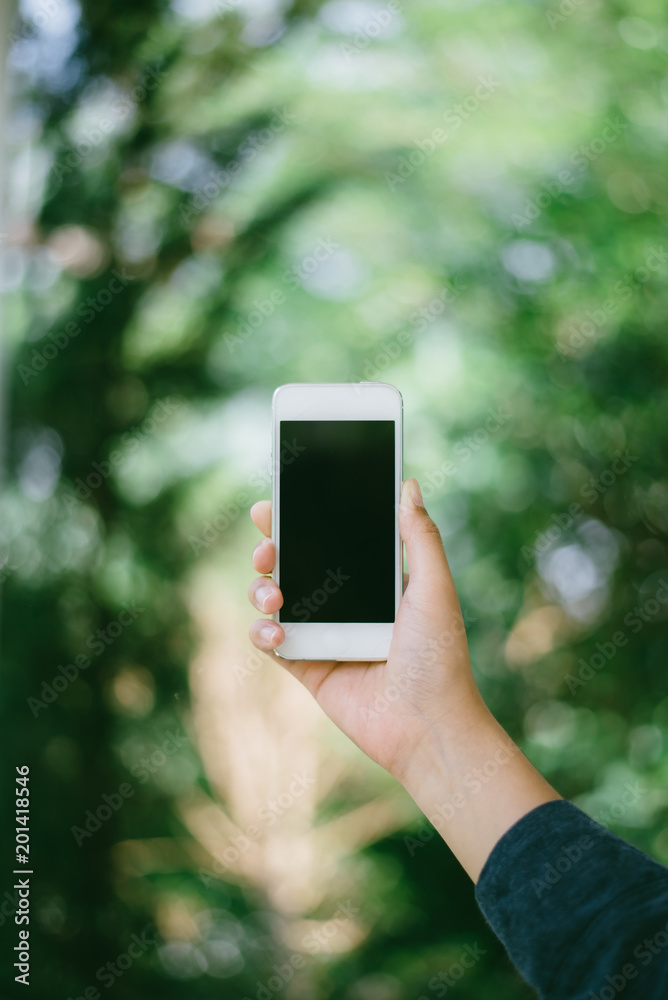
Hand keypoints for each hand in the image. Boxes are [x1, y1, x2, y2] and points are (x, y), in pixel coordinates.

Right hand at [248, 478, 487, 785]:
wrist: (427, 727)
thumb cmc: (439, 657)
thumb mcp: (435, 588)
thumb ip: (420, 536)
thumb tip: (408, 485)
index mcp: (374, 580)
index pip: (331, 540)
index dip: (301, 520)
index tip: (277, 502)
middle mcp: (345, 603)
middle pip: (294, 563)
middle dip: (271, 548)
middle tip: (267, 546)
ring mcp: (323, 634)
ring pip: (274, 597)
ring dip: (261, 588)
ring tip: (273, 595)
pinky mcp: (307, 667)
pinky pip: (270, 641)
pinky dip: (261, 631)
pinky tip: (276, 631)